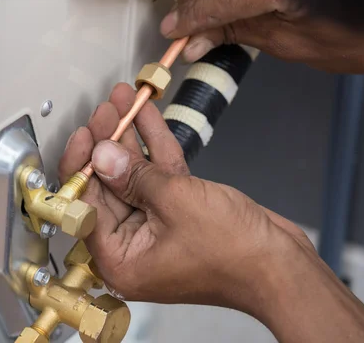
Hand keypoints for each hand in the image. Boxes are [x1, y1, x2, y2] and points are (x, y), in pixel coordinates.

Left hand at [59, 83, 363, 341]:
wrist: (282, 265)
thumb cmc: (231, 248)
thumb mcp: (175, 202)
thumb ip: (133, 176)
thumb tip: (100, 154)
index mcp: (118, 258)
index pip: (85, 204)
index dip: (82, 163)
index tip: (86, 131)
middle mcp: (130, 245)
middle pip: (109, 184)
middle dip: (107, 141)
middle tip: (109, 106)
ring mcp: (155, 226)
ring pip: (134, 175)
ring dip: (131, 137)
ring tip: (124, 99)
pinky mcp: (177, 212)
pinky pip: (159, 177)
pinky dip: (155, 148)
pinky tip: (148, 115)